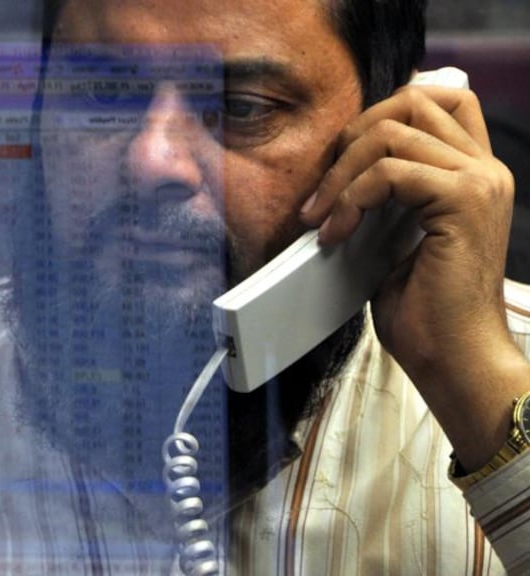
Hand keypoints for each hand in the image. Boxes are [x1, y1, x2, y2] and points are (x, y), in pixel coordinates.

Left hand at [298, 83, 529, 469]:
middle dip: (353, 136)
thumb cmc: (424, 312)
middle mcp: (485, 169)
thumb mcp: (397, 239)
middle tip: (324, 187)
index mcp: (475, 173)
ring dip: (340, 174)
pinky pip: (388, 173)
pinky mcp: (462, 201)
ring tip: (319, 218)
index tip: (343, 156)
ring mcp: (479, 181)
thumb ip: (387, 196)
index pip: (440, 99)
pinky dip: (349, 199)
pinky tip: (335, 234)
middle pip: (414, 101)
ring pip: (391, 134)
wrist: (454, 358)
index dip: (384, 111)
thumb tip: (339, 174)